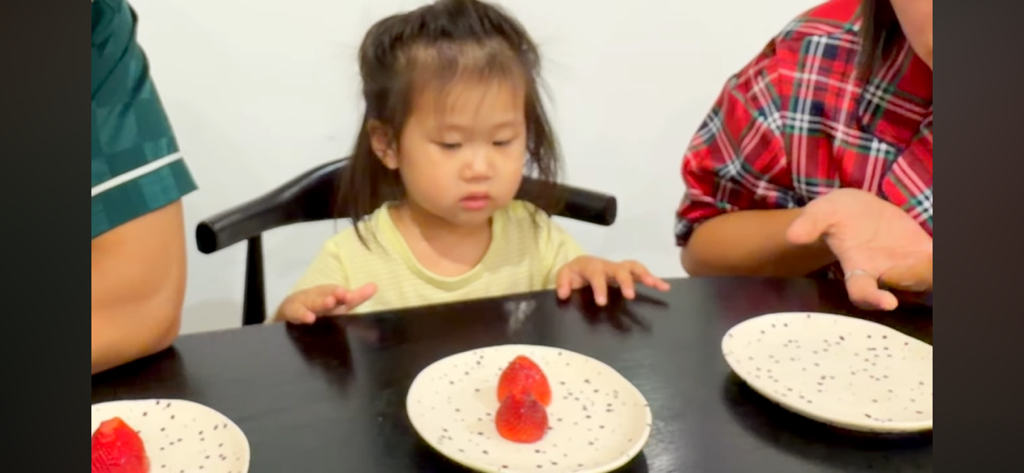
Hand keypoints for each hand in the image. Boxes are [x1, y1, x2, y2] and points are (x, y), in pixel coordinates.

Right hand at [276, 283, 376, 323]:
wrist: (289, 310)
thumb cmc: (319, 306)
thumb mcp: (338, 303)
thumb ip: (356, 297)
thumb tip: (375, 286)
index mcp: (331, 296)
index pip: (341, 294)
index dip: (349, 294)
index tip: (357, 293)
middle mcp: (319, 297)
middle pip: (327, 295)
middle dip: (335, 294)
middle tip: (344, 295)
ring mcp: (305, 304)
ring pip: (313, 303)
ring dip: (321, 302)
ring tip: (330, 302)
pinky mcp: (292, 312)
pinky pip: (296, 314)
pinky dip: (302, 315)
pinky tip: (309, 319)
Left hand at [555, 257, 670, 305]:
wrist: (581, 265)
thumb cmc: (575, 273)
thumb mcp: (564, 275)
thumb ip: (562, 283)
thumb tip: (564, 294)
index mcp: (591, 266)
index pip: (596, 275)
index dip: (600, 287)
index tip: (602, 302)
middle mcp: (608, 266)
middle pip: (619, 269)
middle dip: (626, 281)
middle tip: (630, 296)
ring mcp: (619, 269)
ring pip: (634, 268)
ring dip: (646, 276)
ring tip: (657, 286)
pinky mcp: (628, 274)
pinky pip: (642, 274)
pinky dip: (654, 279)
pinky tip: (665, 287)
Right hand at [786, 188, 931, 310]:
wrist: (857, 209)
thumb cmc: (836, 214)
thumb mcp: (821, 212)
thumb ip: (810, 223)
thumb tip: (793, 235)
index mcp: (857, 270)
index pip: (862, 292)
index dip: (873, 299)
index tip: (888, 303)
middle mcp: (883, 275)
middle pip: (903, 290)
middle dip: (916, 283)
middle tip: (929, 276)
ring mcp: (905, 266)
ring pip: (925, 279)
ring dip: (932, 273)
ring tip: (936, 261)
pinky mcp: (924, 252)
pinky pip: (936, 262)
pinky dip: (939, 262)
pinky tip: (939, 251)